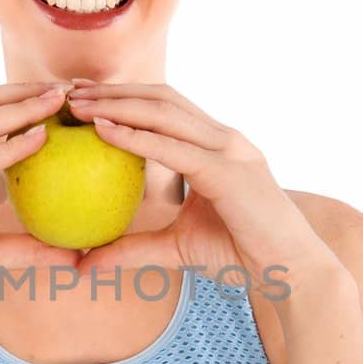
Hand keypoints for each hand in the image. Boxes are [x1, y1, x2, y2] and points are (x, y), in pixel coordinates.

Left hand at [66, 81, 344, 297]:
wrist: (292, 272)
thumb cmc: (241, 256)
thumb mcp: (176, 249)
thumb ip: (133, 249)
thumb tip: (84, 264)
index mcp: (217, 147)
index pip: (165, 109)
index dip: (125, 97)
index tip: (84, 98)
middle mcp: (225, 140)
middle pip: (162, 99)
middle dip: (115, 91)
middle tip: (71, 91)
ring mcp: (231, 151)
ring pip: (166, 114)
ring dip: (119, 105)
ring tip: (79, 106)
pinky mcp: (230, 172)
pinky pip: (175, 149)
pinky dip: (137, 137)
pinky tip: (103, 132)